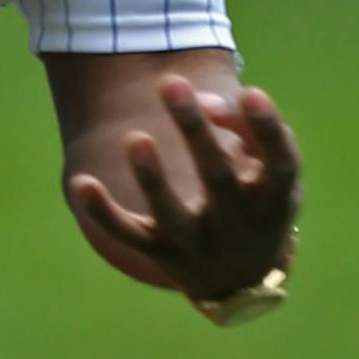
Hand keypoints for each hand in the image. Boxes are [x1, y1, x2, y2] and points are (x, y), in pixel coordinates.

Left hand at [67, 76, 299, 301]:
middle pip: (217, 178)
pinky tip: (80, 181)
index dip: (267, 130)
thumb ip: (245, 126)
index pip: (278, 165)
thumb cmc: (256, 197)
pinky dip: (103, 213)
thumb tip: (203, 100)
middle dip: (195, 131)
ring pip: (170, 214)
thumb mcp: (268, 169)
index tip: (252, 92)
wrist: (239, 277)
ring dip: (151, 178)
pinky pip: (128, 235)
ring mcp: (196, 244)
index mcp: (273, 200)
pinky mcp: (160, 253)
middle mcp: (236, 226)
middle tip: (171, 81)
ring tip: (135, 137)